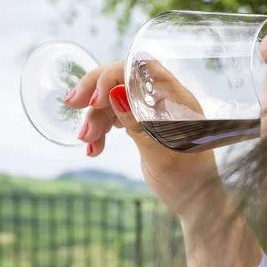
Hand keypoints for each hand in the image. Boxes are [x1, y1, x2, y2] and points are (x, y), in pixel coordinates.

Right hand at [65, 61, 224, 218]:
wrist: (194, 199)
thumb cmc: (187, 177)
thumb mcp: (160, 153)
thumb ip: (137, 122)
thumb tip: (116, 92)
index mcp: (174, 97)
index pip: (141, 68)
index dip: (113, 74)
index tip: (94, 99)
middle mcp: (162, 99)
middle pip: (121, 80)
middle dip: (95, 93)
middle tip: (72, 105)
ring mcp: (150, 111)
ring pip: (113, 100)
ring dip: (95, 118)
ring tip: (88, 142)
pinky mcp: (141, 124)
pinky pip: (115, 117)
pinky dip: (101, 129)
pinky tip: (95, 147)